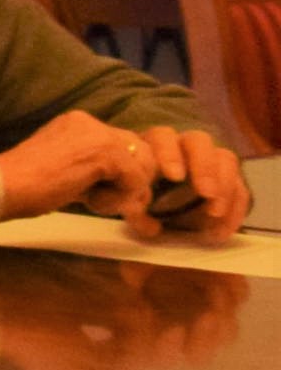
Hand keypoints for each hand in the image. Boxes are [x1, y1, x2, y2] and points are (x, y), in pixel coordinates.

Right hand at [0, 109, 158, 219]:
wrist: (4, 186)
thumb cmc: (25, 187)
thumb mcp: (68, 173)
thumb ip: (96, 173)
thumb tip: (134, 191)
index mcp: (78, 123)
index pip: (123, 144)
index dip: (123, 174)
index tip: (104, 195)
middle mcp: (90, 121)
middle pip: (141, 151)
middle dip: (134, 181)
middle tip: (108, 202)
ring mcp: (99, 133)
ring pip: (143, 166)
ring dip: (125, 192)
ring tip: (95, 202)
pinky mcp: (105, 152)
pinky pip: (136, 181)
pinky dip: (119, 199)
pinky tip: (91, 202)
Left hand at [119, 126, 254, 242]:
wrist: (157, 206)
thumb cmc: (138, 195)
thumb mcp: (130, 201)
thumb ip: (134, 206)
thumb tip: (145, 220)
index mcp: (154, 145)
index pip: (162, 137)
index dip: (169, 155)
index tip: (174, 177)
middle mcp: (184, 146)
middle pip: (199, 141)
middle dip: (204, 166)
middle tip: (206, 193)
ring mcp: (211, 160)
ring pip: (225, 160)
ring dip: (224, 188)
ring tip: (215, 214)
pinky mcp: (229, 180)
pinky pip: (239, 190)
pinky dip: (234, 211)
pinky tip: (222, 232)